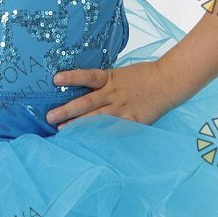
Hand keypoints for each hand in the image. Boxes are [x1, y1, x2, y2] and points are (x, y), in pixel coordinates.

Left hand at [46, 61, 169, 128]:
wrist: (169, 81)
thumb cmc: (143, 76)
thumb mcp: (120, 74)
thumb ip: (103, 83)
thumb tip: (81, 89)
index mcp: (111, 78)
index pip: (88, 76)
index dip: (72, 77)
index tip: (55, 79)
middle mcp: (114, 93)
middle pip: (87, 102)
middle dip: (66, 110)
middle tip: (49, 117)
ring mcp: (123, 108)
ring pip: (96, 118)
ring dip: (78, 125)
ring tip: (61, 130)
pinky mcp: (133, 121)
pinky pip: (114, 130)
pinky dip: (101, 136)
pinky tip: (88, 142)